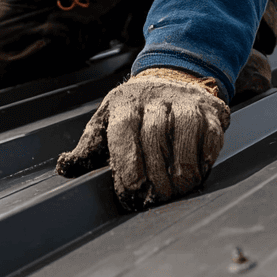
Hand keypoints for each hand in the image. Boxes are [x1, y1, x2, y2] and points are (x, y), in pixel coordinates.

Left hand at [56, 67, 230, 210]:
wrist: (170, 79)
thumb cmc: (133, 113)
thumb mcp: (106, 124)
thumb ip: (87, 149)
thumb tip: (64, 168)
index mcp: (124, 102)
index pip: (124, 127)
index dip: (128, 156)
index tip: (132, 185)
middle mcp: (155, 96)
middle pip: (156, 132)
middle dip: (157, 170)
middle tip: (157, 197)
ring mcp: (184, 100)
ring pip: (187, 128)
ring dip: (184, 164)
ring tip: (179, 188)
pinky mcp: (209, 108)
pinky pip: (211, 130)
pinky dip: (207, 153)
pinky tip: (200, 171)